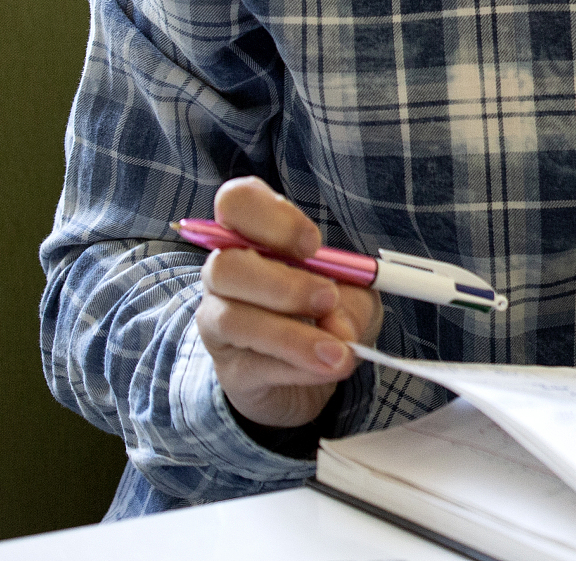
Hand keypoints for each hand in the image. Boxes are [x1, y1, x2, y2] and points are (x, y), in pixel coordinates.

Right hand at [194, 177, 382, 431]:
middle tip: (327, 299)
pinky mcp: (229, 368)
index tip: (312, 245)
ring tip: (337, 351)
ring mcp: (220, 321)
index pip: (236, 202)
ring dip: (291, 335)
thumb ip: (352, 298)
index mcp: (255, 235)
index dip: (271, 218)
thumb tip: (338, 323)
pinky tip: (325, 367)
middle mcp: (226, 273)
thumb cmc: (329, 314)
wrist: (313, 372)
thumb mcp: (356, 293)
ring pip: (231, 318)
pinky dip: (297, 366)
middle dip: (282, 284)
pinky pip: (251, 364)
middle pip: (224, 264)